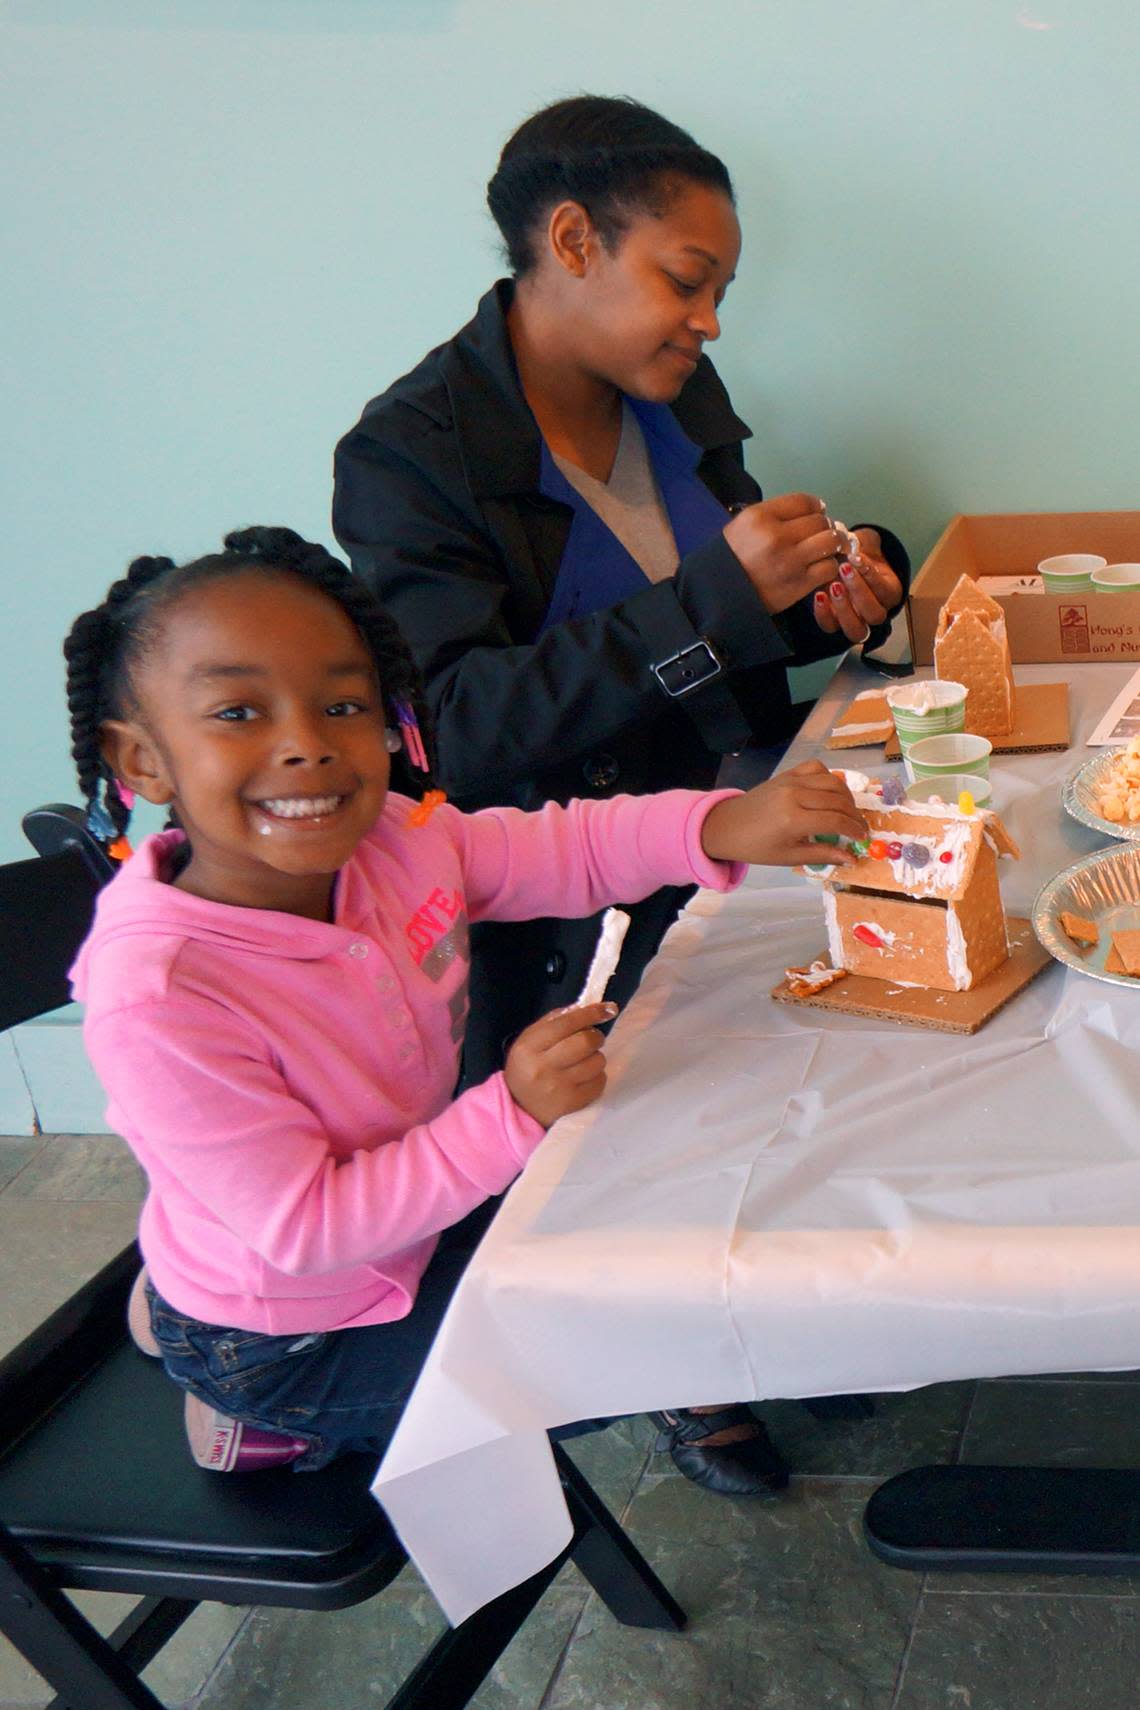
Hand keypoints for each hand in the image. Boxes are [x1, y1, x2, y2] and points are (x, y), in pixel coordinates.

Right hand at [504, 1001, 616, 1128]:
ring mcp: (559, 1087)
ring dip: (596, 1058)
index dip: (591, 1013)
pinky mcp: (573, 1103)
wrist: (519, 1108)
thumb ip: (555, 1021)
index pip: (566, 1023)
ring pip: (597, 1061)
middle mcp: (543, 1067)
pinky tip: (584, 1078)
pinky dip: (597, 1076)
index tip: (609, 1008)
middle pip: (586, 1042)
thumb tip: (585, 1007)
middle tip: (592, 1039)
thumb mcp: (530, 1040)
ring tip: (583, 1062)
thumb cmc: (527, 1067)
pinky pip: (600, 1081)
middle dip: (595, 1037)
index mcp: (530, 1047)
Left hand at [700, 760, 868, 867]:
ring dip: (846, 796)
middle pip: (838, 800)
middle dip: (854, 815)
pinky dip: (829, 778)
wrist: (727, 825)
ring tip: (849, 812)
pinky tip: (831, 793)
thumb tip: (852, 858)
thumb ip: (822, 854)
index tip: (863, 837)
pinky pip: (816, 768)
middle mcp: (794, 795)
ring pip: (831, 781)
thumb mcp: (789, 857)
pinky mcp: (787, 773)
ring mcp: (791, 780)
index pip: (836, 820)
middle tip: (860, 827)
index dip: (854, 829)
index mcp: (793, 819)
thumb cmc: (756, 847)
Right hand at [722, 493, 848, 614]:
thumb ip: (776, 513)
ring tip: (831, 547)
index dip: (817, 506)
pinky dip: (831, 566)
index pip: (805, 501)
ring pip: (831, 541)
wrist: (720, 594)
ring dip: (835, 543)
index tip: (817, 513)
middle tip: (823, 533)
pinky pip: (829, 567)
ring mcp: (790, 561)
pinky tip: (822, 566)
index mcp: (760, 517)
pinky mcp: (799, 583)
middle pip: (821, 520)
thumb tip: (815, 510)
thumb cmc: (733, 559)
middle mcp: (776, 536)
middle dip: (826, 525)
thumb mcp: (744, 524)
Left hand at [812, 528, 902, 642]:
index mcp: (889, 593)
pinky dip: (823, 614)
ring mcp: (856, 622)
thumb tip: (851, 541)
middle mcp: (876, 612)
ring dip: (844, 609)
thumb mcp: (863, 546)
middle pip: (875, 615)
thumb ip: (861, 546)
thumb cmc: (855, 555)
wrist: (840, 564)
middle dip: (859, 592)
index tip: (856, 557)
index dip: (871, 575)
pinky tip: (818, 595)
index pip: (886, 591)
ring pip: (856, 630)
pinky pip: (830, 628)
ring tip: (833, 586)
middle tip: (844, 569)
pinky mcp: (834, 625)